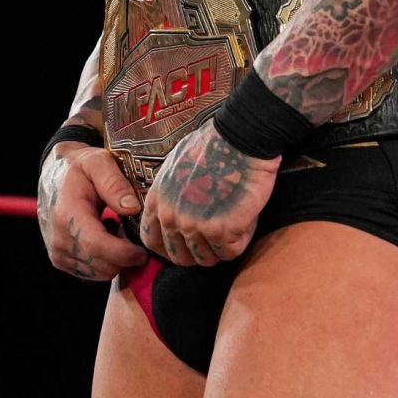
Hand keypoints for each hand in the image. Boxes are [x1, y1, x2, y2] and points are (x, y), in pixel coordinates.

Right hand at [37, 141, 146, 281]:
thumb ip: (115, 183)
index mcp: (67, 214)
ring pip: (100, 273)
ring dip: (115, 258)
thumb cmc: (80, 167)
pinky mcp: (60, 260)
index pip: (96, 246)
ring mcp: (58, 252)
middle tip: (131, 232)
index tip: (143, 251)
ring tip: (115, 230)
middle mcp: (59, 238)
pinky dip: (105, 261)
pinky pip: (93, 274)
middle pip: (102, 266)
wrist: (54, 176)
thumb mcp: (98, 162)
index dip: (124, 254)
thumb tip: (132, 208)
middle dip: (124, 257)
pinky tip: (104, 237)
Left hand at [139, 119, 277, 266]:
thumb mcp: (175, 166)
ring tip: (233, 228)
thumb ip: (170, 193)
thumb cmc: (213, 145)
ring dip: (221, 248)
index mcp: (158, 201)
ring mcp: (196, 226)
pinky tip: (246, 221)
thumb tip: (175, 209)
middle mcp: (172, 218)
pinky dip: (241, 240)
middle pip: (180, 257)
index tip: (184, 246)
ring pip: (207, 259)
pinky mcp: (223, 230)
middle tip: (215, 242)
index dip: (168, 248)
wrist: (240, 138)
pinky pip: (231, 251)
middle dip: (198, 254)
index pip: (152, 241)